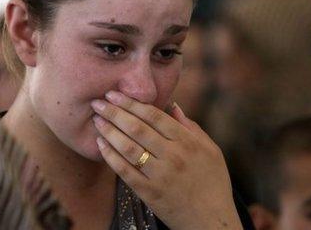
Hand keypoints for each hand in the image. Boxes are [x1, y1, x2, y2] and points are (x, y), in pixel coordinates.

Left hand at [90, 91, 242, 229]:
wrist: (211, 220)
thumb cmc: (213, 183)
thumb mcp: (211, 150)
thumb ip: (191, 127)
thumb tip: (173, 105)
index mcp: (187, 142)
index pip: (154, 116)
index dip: (132, 102)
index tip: (115, 93)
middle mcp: (173, 156)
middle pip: (137, 128)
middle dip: (114, 112)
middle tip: (98, 102)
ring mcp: (160, 175)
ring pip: (128, 147)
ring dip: (109, 131)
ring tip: (97, 120)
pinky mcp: (149, 193)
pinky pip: (125, 171)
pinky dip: (111, 156)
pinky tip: (101, 144)